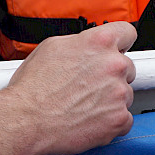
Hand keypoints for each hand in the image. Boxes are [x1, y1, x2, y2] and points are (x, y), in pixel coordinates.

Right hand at [5, 21, 135, 154]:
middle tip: (90, 86)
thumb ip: (81, 43)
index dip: (121, 44)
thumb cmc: (33, 87)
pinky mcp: (119, 119)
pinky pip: (125, 119)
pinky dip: (112, 121)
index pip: (128, 33)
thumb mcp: (53, 47)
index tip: (117, 51)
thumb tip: (89, 46)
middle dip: (112, 75)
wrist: (26, 120)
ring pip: (126, 94)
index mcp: (99, 42)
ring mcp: (119, 93)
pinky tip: (91, 119)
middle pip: (127, 67)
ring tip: (84, 104)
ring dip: (111, 99)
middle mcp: (113, 65)